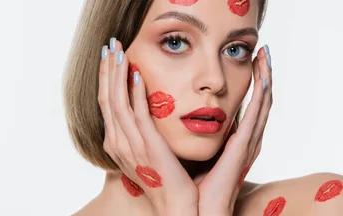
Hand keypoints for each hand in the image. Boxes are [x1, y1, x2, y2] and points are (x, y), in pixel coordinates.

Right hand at [98, 38, 197, 215]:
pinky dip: (135, 93)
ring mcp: (130, 144)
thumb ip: (139, 132)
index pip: (106, 104)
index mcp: (115, 144)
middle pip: (107, 98)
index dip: (106, 79)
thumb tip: (142, 110)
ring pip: (117, 102)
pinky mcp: (148, 145)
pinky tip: (137, 74)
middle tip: (110, 45)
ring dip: (118, 74)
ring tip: (120, 52)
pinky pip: (137, 114)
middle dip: (108, 70)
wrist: (176, 206)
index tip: (109, 58)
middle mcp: (117, 142)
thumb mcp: (145, 154)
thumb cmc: (165, 181)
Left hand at [196, 46, 272, 214]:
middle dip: (264, 75)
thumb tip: (181, 114)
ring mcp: (247, 143)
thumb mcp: (195, 151)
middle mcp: (245, 139)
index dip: (252, 84)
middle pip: (260, 100)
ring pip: (263, 103)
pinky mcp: (244, 147)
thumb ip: (196, 134)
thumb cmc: (193, 184)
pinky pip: (257, 115)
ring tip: (266, 56)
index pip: (248, 106)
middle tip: (263, 51)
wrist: (196, 209)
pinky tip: (263, 77)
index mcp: (235, 141)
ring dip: (266, 78)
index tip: (251, 60)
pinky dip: (262, 94)